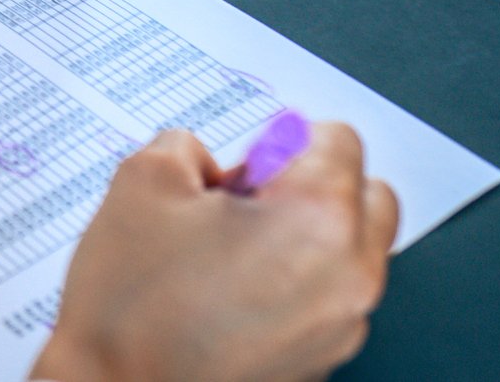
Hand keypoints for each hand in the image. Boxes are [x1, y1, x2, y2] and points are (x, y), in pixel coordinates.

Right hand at [29, 124, 397, 381]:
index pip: (338, 140)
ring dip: (305, 238)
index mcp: (317, 220)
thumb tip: (214, 163)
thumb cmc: (131, 305)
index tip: (244, 166)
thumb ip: (189, 146)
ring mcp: (342, 328)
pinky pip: (328, 301)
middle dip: (313, 187)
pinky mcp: (323, 362)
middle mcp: (348, 277)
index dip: (279, 142)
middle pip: (368, 197)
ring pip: (351, 253)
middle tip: (244, 202)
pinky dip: (293, 285)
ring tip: (226, 254)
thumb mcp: (143, 182)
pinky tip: (228, 295)